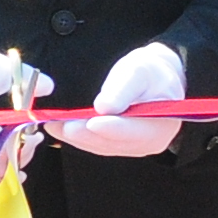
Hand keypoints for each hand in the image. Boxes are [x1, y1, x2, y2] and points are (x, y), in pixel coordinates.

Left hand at [51, 40, 186, 158]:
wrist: (154, 80)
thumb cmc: (149, 73)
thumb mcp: (138, 71)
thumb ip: (123, 88)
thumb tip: (105, 106)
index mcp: (162, 124)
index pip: (135, 130)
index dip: (112, 128)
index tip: (91, 122)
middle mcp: (150, 142)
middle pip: (114, 142)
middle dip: (86, 134)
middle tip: (63, 126)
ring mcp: (134, 146)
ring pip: (102, 145)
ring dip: (77, 137)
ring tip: (54, 125)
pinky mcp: (119, 145)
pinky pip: (97, 144)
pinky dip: (78, 136)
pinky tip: (59, 128)